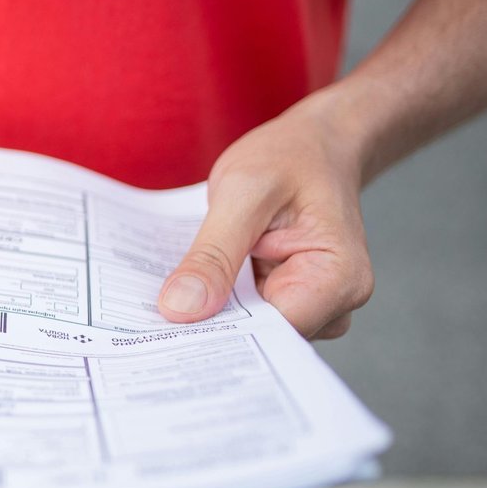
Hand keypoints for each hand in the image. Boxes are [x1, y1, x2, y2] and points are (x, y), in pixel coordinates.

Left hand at [158, 96, 374, 339]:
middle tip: (148, 322)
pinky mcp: (286, 301)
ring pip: (248, 333)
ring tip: (170, 296)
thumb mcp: (244, 192)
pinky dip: (217, 304)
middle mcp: (334, 304)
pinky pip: (245, 316)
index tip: (166, 334)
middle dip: (208, 329)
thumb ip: (214, 253)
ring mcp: (311, 306)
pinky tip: (190, 290)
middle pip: (260, 341)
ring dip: (210, 316)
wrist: (314, 146)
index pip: (273, 336)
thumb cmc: (290, 158)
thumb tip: (180, 310)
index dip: (219, 336)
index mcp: (338, 278)